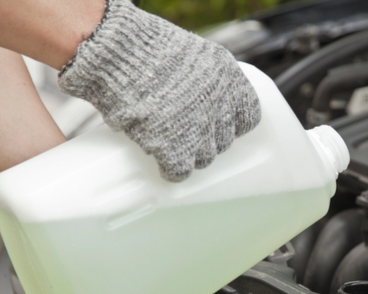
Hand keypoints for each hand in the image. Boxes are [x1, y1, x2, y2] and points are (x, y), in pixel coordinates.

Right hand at [58, 0, 260, 181]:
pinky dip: (170, 170)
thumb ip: (208, 80)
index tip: (220, 123)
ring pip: (204, 158)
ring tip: (170, 143)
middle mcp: (220, 106)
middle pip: (223, 140)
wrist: (119, 54)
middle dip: (206, 139)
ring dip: (189, 155)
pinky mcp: (174, 148)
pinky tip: (162, 163)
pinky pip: (180, 171)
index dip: (232, 124)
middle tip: (186, 131)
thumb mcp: (194, 55)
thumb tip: (207, 101)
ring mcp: (199, 129)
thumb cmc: (147, 49)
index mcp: (230, 80)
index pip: (248, 117)